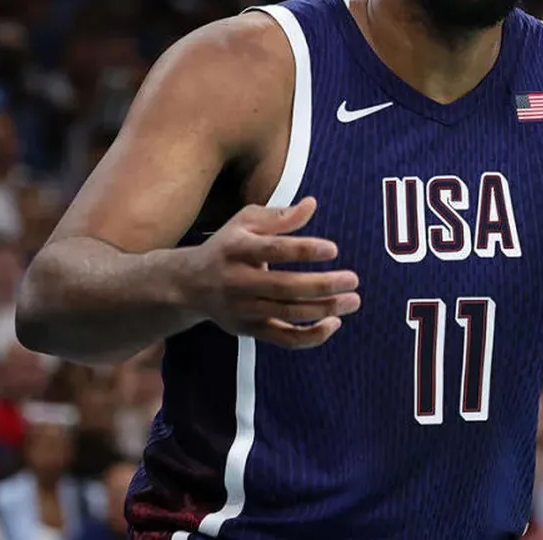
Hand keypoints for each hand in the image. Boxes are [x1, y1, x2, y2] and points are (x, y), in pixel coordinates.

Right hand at [195, 197, 360, 348]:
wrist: (189, 285)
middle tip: (353, 280)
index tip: (334, 249)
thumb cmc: (226, 247)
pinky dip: (311, 336)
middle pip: (284, 287)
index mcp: (236, 249)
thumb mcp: (245, 223)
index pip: (272, 251)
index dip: (303, 250)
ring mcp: (243, 309)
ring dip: (324, 309)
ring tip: (352, 300)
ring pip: (287, 314)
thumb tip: (312, 204)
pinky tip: (334, 322)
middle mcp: (238, 281)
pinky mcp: (249, 330)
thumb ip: (279, 217)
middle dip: (322, 285)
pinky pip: (283, 339)